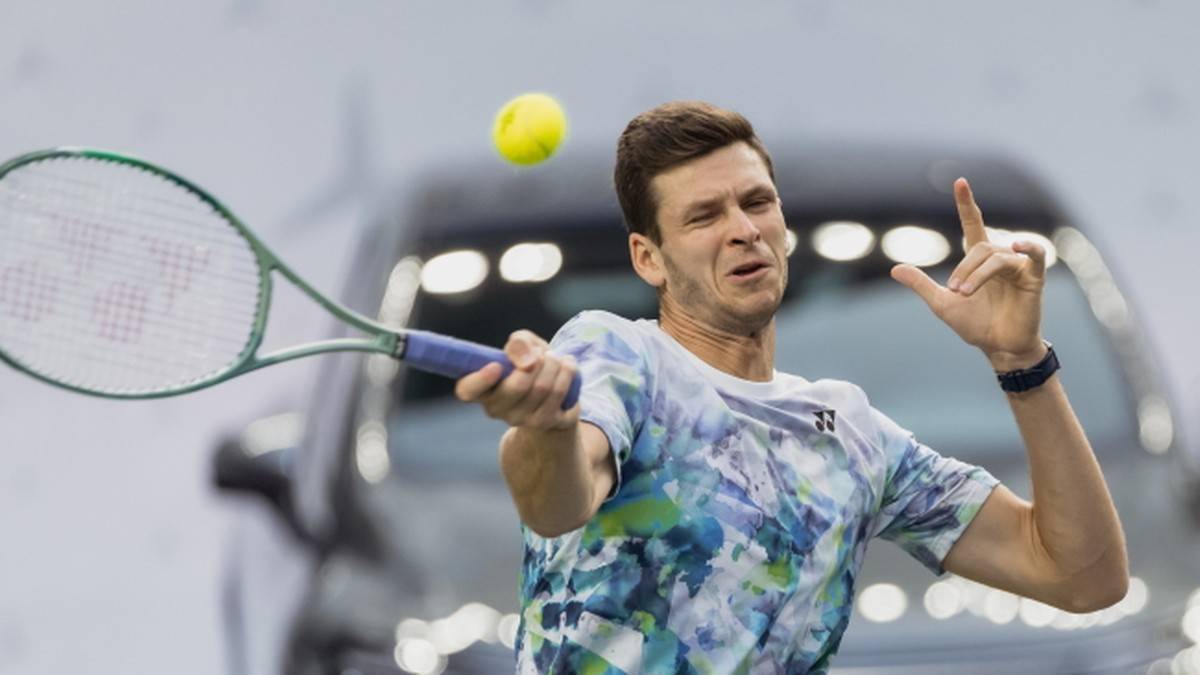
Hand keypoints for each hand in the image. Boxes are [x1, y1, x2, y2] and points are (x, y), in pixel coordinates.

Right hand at [454, 329, 579, 430]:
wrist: (553, 388)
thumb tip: (528, 360)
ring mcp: (520, 420)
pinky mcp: (545, 423)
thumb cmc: (528, 362)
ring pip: (542, 388)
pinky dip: (568, 373)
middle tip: (542, 354)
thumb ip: (518, 343)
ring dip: (555, 364)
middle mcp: (495, 409)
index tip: (496, 366)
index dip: (480, 380)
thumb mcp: (521, 344)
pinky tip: (568, 367)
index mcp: (480, 388)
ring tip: (557, 358)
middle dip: (537, 361)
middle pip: (517, 386)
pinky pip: (560, 394)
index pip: (467, 390)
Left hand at [890, 178, 1047, 370]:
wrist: (998, 349)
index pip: (973, 224)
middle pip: (981, 247)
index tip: (959, 182)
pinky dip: (1029, 247)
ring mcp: (1018, 267)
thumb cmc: (975, 326)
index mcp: (979, 261)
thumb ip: (921, 284)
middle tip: (955, 291)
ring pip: (996, 256)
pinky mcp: (1034, 278)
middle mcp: (1000, 258)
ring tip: (965, 294)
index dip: (966, 204)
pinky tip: (1019, 246)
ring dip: (978, 274)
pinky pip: (1035, 255)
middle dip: (964, 268)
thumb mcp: (942, 304)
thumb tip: (895, 268)